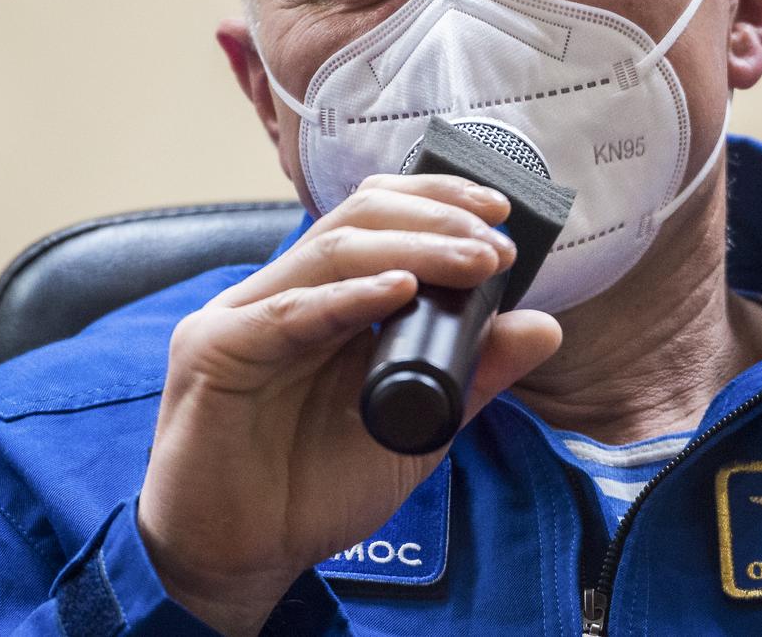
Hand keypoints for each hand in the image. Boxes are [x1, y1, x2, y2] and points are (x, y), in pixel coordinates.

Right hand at [137, 175, 561, 635]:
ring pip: (332, 251)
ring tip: (475, 261)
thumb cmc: (317, 487)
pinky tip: (399, 291)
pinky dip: (350, 297)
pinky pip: (289, 313)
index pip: (377, 215)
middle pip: (359, 219)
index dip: (437, 200)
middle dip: (436, 221)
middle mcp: (282, 292)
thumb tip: (546, 326)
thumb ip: (473, 372)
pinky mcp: (215, 352)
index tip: (500, 212)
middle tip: (496, 244)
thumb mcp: (418, 423)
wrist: (241, 561)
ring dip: (413, 249)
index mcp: (323, 295)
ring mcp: (243, 315)